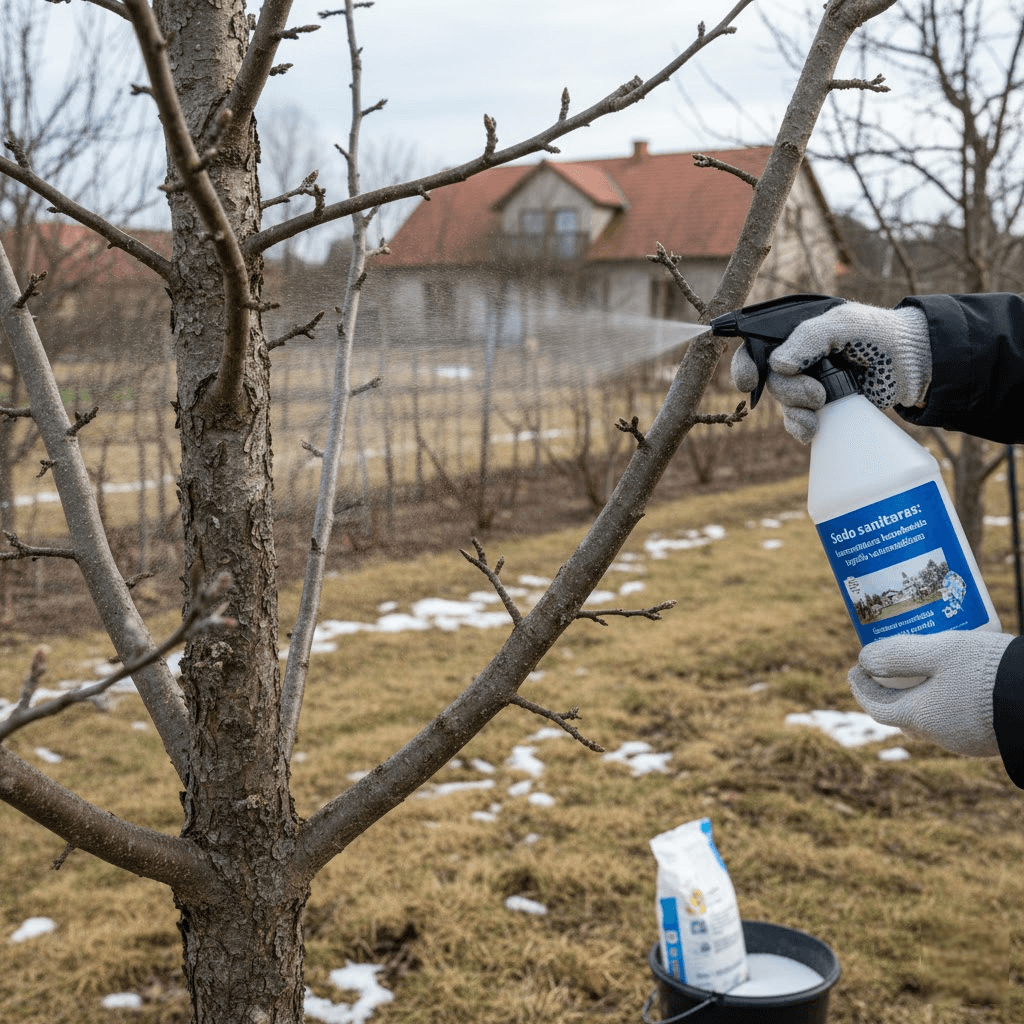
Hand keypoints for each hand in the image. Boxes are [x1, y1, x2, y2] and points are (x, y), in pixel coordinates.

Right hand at [730, 301, 931, 443]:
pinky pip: (797, 421)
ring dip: (796, 410)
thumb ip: (809, 337)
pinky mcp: (822, 406)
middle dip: (788, 391)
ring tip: (822, 408)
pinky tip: (812, 429)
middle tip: (817, 394)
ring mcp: (809, 382)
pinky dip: (800, 427)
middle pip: (769, 379)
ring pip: (783, 402)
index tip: (749, 383)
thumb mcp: (844, 324)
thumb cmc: (880, 334)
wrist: (914, 364)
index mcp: (796, 332)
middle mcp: (798, 357)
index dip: (745, 364)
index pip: (756, 345)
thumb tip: (776, 364)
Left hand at [848, 631, 1013, 756]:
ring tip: (922, 668)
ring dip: (920, 695)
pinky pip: (956, 719)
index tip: (855, 669)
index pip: (876, 708)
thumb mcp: (941, 652)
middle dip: (890, 690)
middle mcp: (940, 736)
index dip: (861, 688)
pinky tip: (957, 682)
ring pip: (931, 718)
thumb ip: (900, 654)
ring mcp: (966, 741)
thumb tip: (864, 659)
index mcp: (921, 717)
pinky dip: (946, 700)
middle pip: (902, 713)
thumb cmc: (987, 672)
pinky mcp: (988, 738)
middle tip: (888, 664)